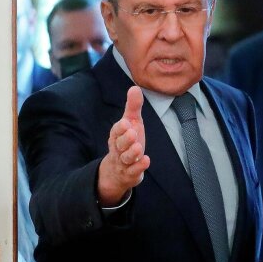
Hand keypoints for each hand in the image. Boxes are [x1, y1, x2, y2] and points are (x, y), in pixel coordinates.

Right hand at [97, 86, 150, 206]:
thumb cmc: (126, 142)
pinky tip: (146, 160)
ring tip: (139, 148)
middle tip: (133, 133)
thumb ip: (133, 107)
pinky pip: (133, 171)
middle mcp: (118, 149)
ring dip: (132, 153)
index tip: (126, 122)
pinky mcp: (130, 174)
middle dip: (125, 139)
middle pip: (119, 145)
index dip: (121, 128)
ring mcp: (124, 163)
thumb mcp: (131, 123)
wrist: (118, 171)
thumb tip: (135, 87)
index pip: (116, 131)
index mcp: (117, 135)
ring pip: (125, 159)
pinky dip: (139, 167)